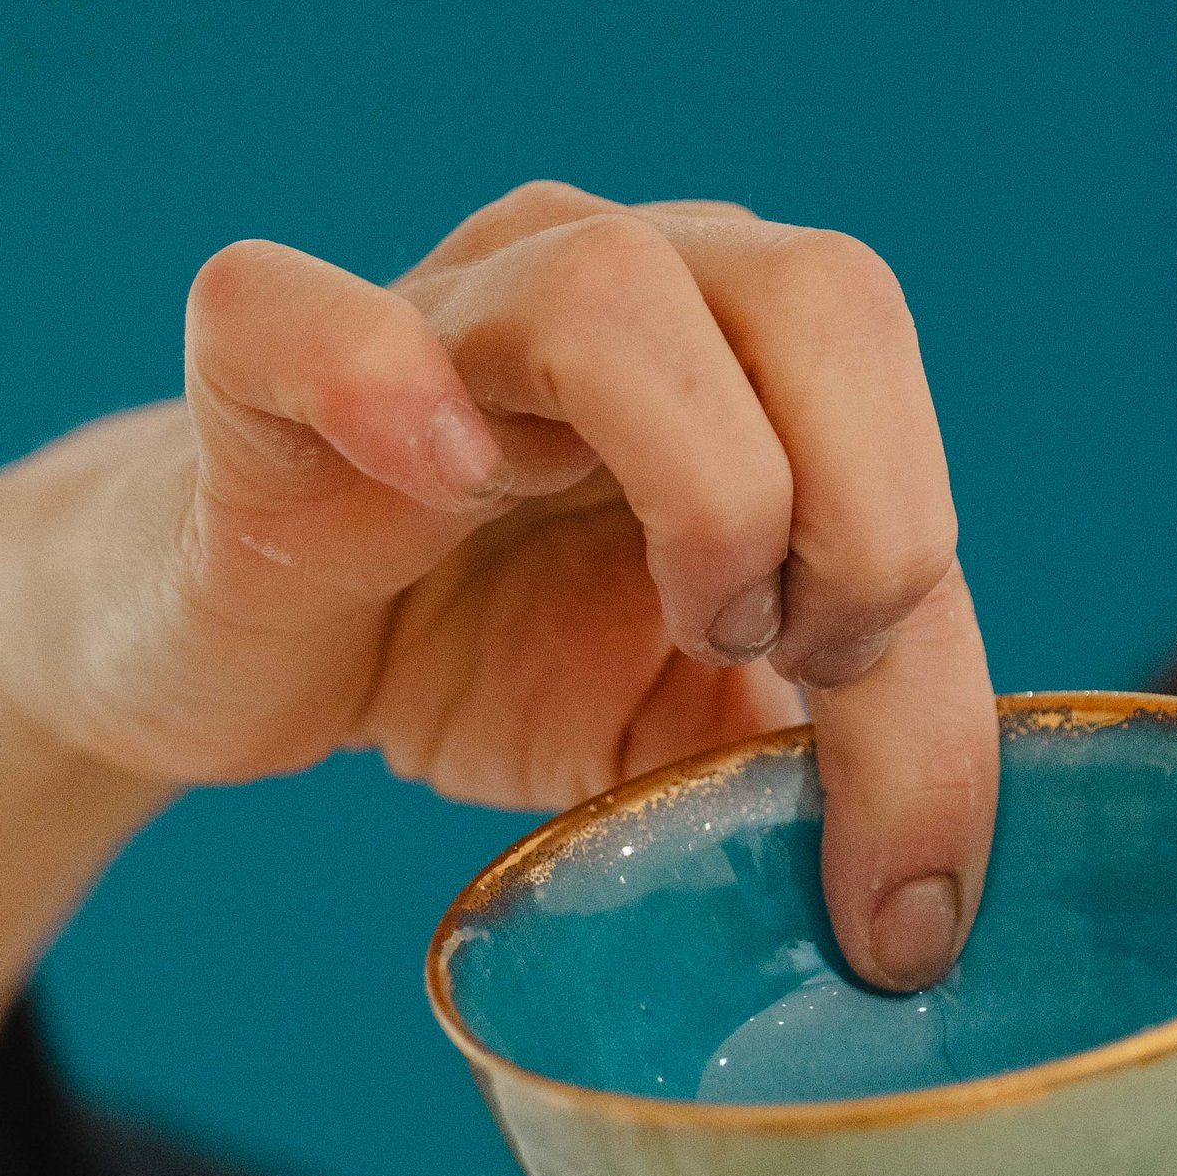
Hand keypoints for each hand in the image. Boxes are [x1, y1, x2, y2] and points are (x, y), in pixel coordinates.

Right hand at [0, 181, 998, 990]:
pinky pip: (293, 310)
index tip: (881, 802)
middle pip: (818, 288)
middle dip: (861, 513)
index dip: (921, 587)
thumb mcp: (697, 720)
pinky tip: (440, 488)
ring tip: (685, 613)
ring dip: (701, 483)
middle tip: (786, 658)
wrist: (248, 665)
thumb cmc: (493, 655)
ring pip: (607, 286)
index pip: (895, 396)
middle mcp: (615, 281)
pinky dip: (378, 383)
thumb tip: (928, 894)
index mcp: (745, 348)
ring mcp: (434, 308)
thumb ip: (832, 751)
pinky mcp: (258, 375)